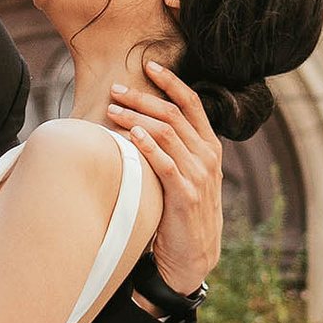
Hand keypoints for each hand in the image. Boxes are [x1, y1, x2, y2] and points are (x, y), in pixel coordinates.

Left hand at [111, 60, 223, 292]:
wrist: (193, 257)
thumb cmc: (182, 212)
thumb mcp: (186, 174)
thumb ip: (175, 148)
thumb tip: (144, 120)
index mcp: (210, 146)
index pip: (192, 103)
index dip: (171, 81)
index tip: (148, 65)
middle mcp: (208, 156)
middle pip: (173, 114)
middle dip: (142, 98)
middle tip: (115, 89)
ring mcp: (199, 176)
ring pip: (167, 133)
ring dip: (137, 118)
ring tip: (112, 111)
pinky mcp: (186, 196)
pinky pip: (166, 164)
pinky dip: (147, 146)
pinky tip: (130, 136)